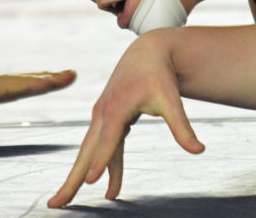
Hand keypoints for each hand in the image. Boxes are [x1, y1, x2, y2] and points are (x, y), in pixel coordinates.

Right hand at [47, 32, 203, 207]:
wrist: (147, 53)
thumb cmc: (159, 75)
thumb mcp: (172, 100)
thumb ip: (182, 127)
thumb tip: (199, 150)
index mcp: (118, 107)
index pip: (108, 139)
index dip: (100, 160)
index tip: (90, 181)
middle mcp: (104, 113)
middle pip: (85, 151)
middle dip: (71, 179)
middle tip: (56, 204)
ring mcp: (102, 116)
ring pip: (88, 152)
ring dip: (77, 177)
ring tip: (66, 203)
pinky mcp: (106, 119)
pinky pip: (102, 148)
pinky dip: (103, 167)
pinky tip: (111, 188)